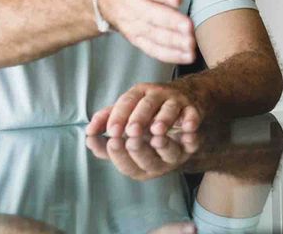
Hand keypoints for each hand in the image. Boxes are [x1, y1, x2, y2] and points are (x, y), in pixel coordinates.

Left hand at [85, 81, 203, 138]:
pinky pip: (193, 114)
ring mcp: (177, 100)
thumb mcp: (130, 110)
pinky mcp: (194, 109)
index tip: (112, 132)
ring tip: (157, 131)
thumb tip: (89, 132)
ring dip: (164, 119)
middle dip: (139, 118)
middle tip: (131, 132)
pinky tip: (187, 128)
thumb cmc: (151, 109)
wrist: (187, 97)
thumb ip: (108, 120)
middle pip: (147, 104)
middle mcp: (157, 94)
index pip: (126, 102)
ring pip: (170, 107)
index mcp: (138, 93)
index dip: (118, 116)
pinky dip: (191, 120)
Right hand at [86, 127, 202, 181]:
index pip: (126, 165)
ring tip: (156, 133)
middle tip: (132, 135)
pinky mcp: (192, 144)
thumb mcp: (123, 126)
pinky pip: (193, 144)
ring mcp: (176, 156)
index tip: (113, 140)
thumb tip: (88, 133)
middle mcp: (157, 164)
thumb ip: (106, 129)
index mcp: (138, 165)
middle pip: (148, 162)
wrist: (174, 117)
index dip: (119, 155)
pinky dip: (191, 137)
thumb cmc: (142, 126)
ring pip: (170, 155)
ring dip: (163, 145)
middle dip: (139, 150)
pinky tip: (187, 129)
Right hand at [97, 0, 196, 64]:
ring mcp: (134, 24)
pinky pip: (152, 49)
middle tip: (189, 28)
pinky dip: (169, 55)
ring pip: (153, 34)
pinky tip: (186, 56)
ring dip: (172, 42)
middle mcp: (132, 4)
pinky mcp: (137, 38)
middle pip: (151, 15)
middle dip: (170, 22)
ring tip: (191, 45)